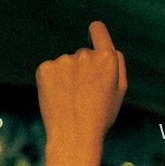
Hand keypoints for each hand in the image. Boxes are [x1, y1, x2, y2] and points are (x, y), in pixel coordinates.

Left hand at [35, 21, 125, 148]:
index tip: (91, 36)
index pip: (98, 29)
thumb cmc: (100, 116)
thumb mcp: (119, 91)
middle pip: (83, 54)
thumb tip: (109, 47)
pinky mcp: (45, 69)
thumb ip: (117, 64)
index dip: (95, 33)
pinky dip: (52, 82)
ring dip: (67, 77)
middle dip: (83, 69)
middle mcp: (85, 55)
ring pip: (65, 64)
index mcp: (107, 58)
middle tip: (84, 95)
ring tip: (70, 101)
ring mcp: (63, 61)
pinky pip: (49, 70)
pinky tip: (57, 98)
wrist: (73, 136)